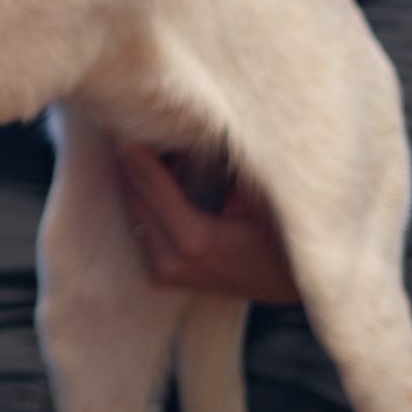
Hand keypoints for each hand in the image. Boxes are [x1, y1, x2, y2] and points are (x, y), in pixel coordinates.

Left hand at [115, 146, 298, 304]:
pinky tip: (163, 181)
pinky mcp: (161, 275)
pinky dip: (147, 202)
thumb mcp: (256, 197)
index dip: (138, 154)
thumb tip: (190, 138)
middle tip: (140, 132)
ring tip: (156, 153)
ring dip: (140, 183)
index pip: (151, 185)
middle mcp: (170, 259)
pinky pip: (142, 228)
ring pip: (135, 212)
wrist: (283, 283)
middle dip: (135, 165)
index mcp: (194, 239)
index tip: (129, 127)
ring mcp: (163, 271)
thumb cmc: (279, 236)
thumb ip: (221, 169)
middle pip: (135, 198)